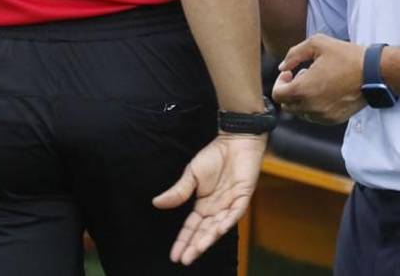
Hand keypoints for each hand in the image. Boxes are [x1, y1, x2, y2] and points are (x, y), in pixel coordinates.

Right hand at [153, 133, 264, 264]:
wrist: (235, 140)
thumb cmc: (215, 155)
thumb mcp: (191, 174)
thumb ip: (178, 191)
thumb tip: (156, 203)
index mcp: (204, 205)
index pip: (192, 228)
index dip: (184, 241)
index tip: (174, 255)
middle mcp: (216, 209)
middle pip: (204, 232)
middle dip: (195, 246)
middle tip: (185, 259)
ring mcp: (230, 203)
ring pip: (219, 226)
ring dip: (209, 238)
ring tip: (199, 249)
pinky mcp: (243, 195)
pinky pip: (236, 211)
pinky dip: (229, 220)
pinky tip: (219, 229)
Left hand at [272, 34, 366, 124]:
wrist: (373, 73)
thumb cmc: (346, 56)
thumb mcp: (317, 44)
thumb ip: (294, 54)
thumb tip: (282, 67)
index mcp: (303, 89)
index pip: (277, 95)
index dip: (279, 82)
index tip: (289, 73)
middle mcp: (311, 107)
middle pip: (287, 105)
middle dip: (290, 90)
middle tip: (301, 75)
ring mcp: (322, 116)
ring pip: (300, 112)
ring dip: (301, 99)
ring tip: (315, 82)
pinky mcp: (333, 120)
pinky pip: (315, 117)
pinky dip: (314, 106)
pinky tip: (325, 91)